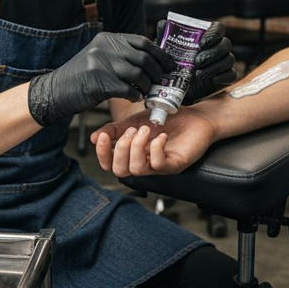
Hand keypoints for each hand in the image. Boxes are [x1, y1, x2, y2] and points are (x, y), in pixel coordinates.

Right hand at [28, 33, 173, 125]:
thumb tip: (150, 60)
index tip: (170, 64)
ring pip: (138, 74)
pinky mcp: (99, 82)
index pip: (142, 42)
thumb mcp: (99, 57)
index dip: (159, 54)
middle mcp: (105, 48)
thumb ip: (120, 55)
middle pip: (143, 58)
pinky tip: (134, 98)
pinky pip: (127, 89)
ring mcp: (101, 64)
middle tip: (161, 82)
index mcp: (107, 39)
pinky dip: (134, 95)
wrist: (55, 91)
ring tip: (146, 92)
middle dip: (156, 72)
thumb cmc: (80, 77)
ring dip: (146, 85)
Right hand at [90, 108, 216, 177]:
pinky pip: (159, 165)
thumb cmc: (166, 120)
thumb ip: (115, 129)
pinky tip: (160, 136)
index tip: (103, 137)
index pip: (110, 164)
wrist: (194, 116)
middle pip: (121, 171)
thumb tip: (94, 137)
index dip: (103, 154)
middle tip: (132, 131)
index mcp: (132, 155)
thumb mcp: (134, 121)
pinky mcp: (175, 164)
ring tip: (145, 130)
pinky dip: (156, 148)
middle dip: (121, 149)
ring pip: (138, 170)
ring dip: (137, 147)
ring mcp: (159, 166)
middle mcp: (144, 163)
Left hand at [155, 19, 236, 104]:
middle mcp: (219, 48)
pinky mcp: (226, 77)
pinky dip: (223, 77)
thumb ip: (165, 36)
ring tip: (198, 74)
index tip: (202, 43)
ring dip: (215, 66)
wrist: (176, 87)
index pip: (219, 28)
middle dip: (212, 53)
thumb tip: (162, 23)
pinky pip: (232, 75)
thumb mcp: (167, 50)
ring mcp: (224, 62)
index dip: (214, 33)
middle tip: (197, 62)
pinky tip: (212, 80)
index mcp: (208, 37)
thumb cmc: (173, 64)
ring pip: (230, 59)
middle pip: (226, 44)